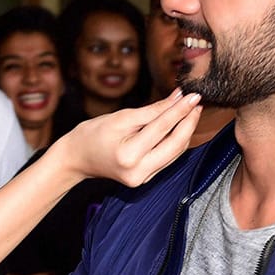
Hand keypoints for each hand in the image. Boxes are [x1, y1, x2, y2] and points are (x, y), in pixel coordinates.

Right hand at [52, 89, 201, 186]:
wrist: (77, 158)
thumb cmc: (93, 134)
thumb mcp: (121, 117)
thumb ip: (152, 110)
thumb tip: (178, 98)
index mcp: (129, 155)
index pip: (162, 128)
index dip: (180, 110)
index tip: (193, 95)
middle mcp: (138, 171)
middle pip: (175, 145)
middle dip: (189, 122)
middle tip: (197, 102)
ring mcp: (143, 179)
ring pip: (175, 153)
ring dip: (185, 131)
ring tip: (191, 110)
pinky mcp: (146, 179)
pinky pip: (168, 158)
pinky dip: (175, 141)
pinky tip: (179, 126)